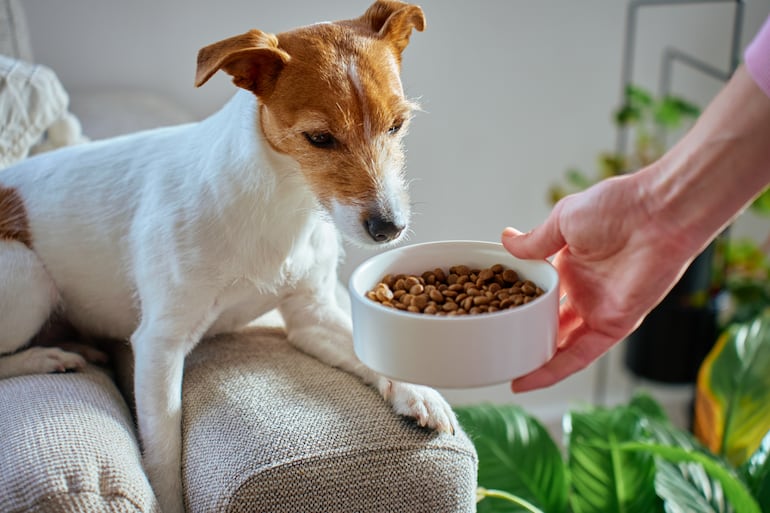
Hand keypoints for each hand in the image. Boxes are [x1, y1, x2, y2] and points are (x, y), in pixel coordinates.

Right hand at [502, 171, 697, 391]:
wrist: (658, 213)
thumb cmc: (617, 207)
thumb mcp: (563, 221)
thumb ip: (535, 241)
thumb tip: (506, 241)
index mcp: (571, 265)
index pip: (539, 293)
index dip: (517, 305)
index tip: (490, 313)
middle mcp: (585, 291)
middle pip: (549, 323)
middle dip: (525, 337)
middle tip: (496, 350)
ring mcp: (599, 310)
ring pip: (563, 345)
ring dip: (537, 361)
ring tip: (506, 374)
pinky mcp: (615, 325)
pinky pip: (582, 355)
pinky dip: (557, 369)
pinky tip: (531, 379)